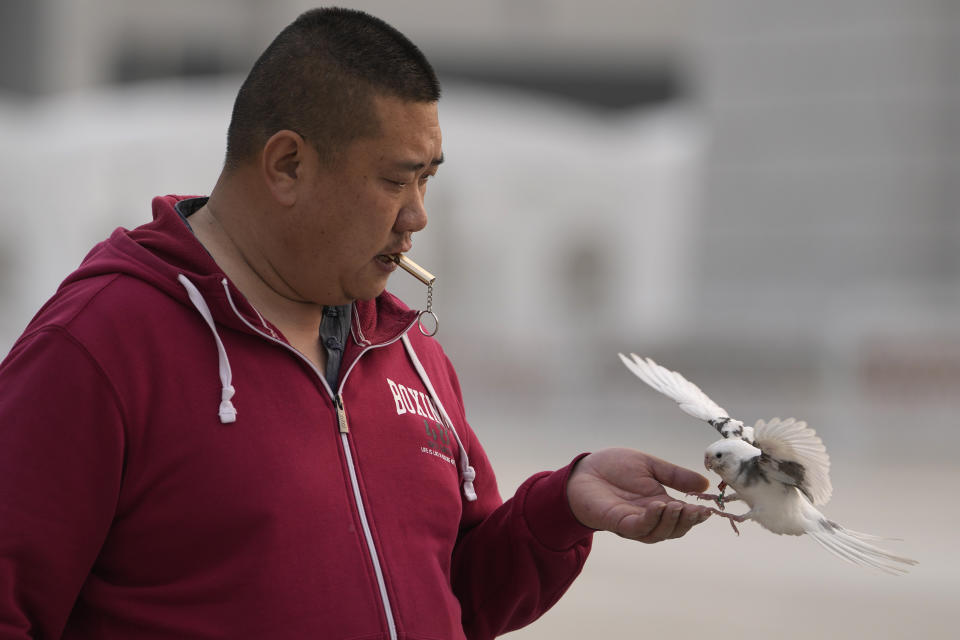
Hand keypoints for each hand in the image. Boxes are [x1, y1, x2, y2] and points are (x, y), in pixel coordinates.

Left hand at [567, 448, 713, 542]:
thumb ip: (675, 475)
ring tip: (677, 506)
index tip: (708, 509)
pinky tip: (658, 506)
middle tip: (695, 510)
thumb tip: (705, 484)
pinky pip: (638, 527)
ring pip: (658, 533)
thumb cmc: (614, 467)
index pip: (683, 517)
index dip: (696, 515)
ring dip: (671, 522)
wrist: (584, 469)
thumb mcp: (650, 466)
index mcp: (659, 504)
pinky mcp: (617, 522)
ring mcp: (633, 522)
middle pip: (674, 529)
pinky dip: (651, 520)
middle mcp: (648, 517)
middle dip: (687, 521)